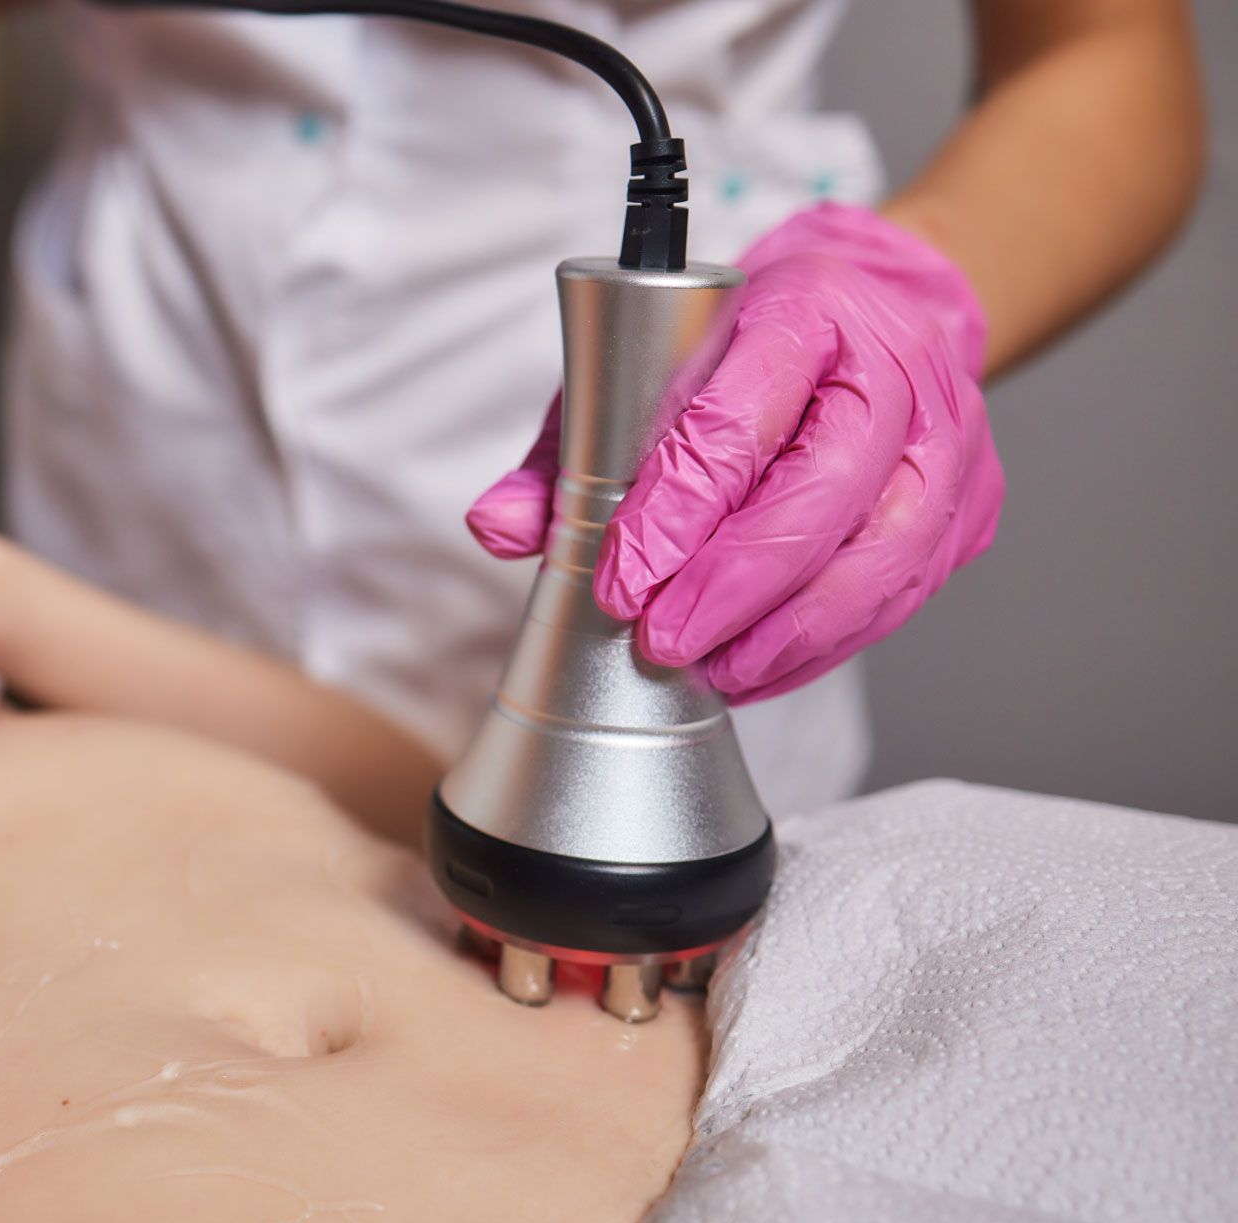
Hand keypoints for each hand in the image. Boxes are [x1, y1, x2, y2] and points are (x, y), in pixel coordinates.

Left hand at [467, 203, 1003, 703]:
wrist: (884, 308)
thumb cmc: (749, 344)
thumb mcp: (641, 367)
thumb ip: (567, 451)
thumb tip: (498, 528)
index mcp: (803, 312)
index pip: (739, 416)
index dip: (676, 508)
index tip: (622, 575)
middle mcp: (892, 371)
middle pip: (818, 493)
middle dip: (729, 584)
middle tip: (659, 637)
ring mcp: (944, 442)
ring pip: (878, 554)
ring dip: (784, 631)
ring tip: (707, 668)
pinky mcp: (969, 505)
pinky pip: (901, 594)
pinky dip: (823, 645)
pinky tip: (758, 668)